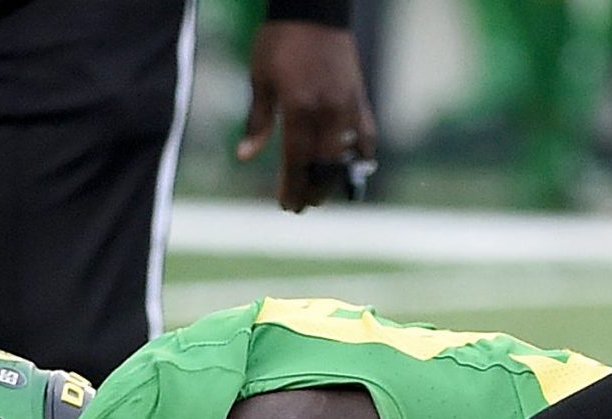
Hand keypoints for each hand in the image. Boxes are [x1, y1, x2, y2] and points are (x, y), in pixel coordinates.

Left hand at [238, 21, 377, 211]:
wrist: (314, 9)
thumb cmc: (280, 41)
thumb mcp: (261, 79)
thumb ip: (258, 122)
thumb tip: (245, 156)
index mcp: (300, 107)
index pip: (298, 160)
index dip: (292, 187)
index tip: (287, 206)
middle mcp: (328, 112)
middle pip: (324, 166)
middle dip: (313, 190)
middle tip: (302, 206)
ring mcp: (349, 108)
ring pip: (347, 157)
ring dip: (334, 180)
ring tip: (321, 194)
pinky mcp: (361, 101)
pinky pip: (366, 139)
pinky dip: (360, 158)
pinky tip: (351, 170)